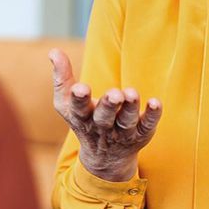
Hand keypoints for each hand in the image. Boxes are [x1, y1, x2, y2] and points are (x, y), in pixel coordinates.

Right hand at [49, 48, 162, 181]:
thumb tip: (53, 51)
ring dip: (130, 108)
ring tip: (131, 94)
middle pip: (104, 117)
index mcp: (82, 117)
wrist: (105, 157)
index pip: (78, 109)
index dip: (79, 99)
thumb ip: (62, 77)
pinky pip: (147, 125)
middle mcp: (102, 126)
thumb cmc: (85, 119)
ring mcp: (122, 132)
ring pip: (126, 121)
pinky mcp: (140, 133)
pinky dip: (151, 115)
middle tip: (114, 94)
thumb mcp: (68, 103)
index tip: (80, 88)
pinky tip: (155, 102)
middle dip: (109, 105)